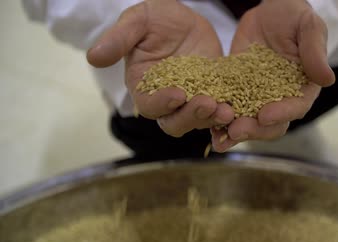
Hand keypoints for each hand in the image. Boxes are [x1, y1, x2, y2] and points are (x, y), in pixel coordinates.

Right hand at [87, 0, 233, 136]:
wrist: (185, 20)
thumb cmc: (157, 20)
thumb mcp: (138, 21)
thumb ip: (119, 39)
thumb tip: (93, 56)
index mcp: (145, 87)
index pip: (150, 105)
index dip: (162, 103)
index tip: (177, 93)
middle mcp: (168, 100)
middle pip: (176, 122)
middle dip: (192, 116)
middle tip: (208, 104)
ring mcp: (192, 100)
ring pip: (200, 121)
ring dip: (213, 118)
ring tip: (228, 109)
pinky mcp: (214, 95)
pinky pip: (221, 110)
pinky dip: (229, 113)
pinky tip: (240, 110)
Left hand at [211, 0, 334, 151]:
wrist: (271, 10)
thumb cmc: (295, 16)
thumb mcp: (309, 26)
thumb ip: (315, 51)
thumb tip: (327, 78)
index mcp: (303, 87)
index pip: (296, 107)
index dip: (282, 114)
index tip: (265, 115)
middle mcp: (281, 97)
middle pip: (271, 123)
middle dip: (254, 130)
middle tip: (236, 130)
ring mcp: (257, 96)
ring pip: (248, 121)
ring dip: (233, 131)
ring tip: (218, 137)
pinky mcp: (237, 89)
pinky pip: (229, 107)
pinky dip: (218, 118)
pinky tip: (205, 124)